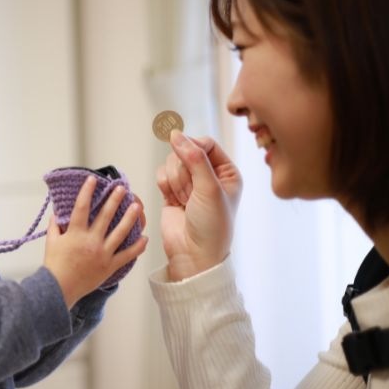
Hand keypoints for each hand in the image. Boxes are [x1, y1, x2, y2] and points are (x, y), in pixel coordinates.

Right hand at [43, 175, 147, 307]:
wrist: (60, 289)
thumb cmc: (54, 266)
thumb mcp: (51, 242)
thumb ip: (54, 226)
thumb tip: (56, 214)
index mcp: (75, 233)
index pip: (82, 207)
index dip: (87, 191)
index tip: (93, 179)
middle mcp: (91, 241)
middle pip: (105, 216)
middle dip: (114, 200)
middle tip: (122, 188)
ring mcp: (102, 253)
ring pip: (120, 233)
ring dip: (130, 218)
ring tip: (137, 206)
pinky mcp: (109, 266)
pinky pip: (126, 255)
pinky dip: (137, 247)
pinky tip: (144, 238)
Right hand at [157, 130, 241, 279]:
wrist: (193, 254)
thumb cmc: (212, 226)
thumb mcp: (209, 188)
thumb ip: (193, 158)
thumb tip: (175, 134)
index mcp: (227, 172)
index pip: (205, 143)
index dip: (193, 148)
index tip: (189, 159)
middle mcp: (209, 175)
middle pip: (185, 151)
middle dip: (183, 171)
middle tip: (191, 193)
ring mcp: (189, 183)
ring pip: (171, 162)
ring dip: (175, 180)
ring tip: (185, 200)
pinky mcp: (172, 192)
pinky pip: (161, 175)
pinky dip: (164, 185)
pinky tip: (174, 201)